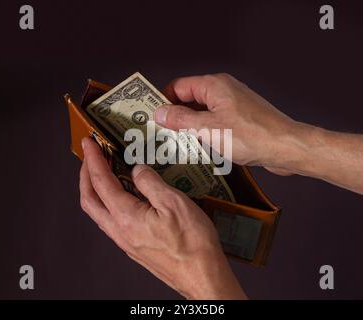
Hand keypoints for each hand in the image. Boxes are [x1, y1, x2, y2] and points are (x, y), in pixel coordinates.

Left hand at [79, 137, 246, 298]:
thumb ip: (150, 182)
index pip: (101, 182)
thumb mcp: (173, 203)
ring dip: (96, 190)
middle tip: (90, 158)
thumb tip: (137, 170)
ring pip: (99, 212)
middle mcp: (120, 231)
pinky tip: (125, 197)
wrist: (202, 276)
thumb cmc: (192, 244)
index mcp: (127, 217)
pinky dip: (110, 203)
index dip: (93, 159)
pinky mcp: (135, 247)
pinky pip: (112, 221)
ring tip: (104, 174)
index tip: (88, 143)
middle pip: (89, 200)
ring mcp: (126, 241)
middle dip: (85, 175)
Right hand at [154, 73, 297, 174]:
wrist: (285, 147)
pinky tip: (198, 146)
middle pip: (190, 98)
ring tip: (175, 143)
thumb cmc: (251, 136)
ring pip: (202, 111)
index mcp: (214, 85)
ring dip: (189, 125)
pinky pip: (215, 120)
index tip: (151, 116)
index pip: (179, 86)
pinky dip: (204, 131)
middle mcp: (223, 90)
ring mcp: (233, 104)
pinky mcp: (240, 118)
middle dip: (175, 115)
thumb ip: (181, 120)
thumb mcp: (208, 128)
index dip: (163, 100)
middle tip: (160, 133)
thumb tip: (159, 113)